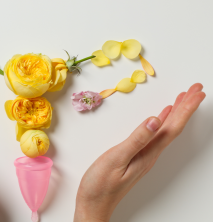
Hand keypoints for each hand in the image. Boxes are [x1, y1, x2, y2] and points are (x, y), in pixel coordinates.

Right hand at [74, 83, 205, 221]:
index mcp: (148, 153)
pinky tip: (161, 117)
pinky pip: (155, 135)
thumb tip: (155, 119)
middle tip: (196, 89)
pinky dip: (161, 122)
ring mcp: (144, 155)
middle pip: (174, 127)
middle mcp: (150, 154)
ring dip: (177, 113)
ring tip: (183, 98)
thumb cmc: (101, 184)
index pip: (172, 127)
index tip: (197, 92)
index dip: (186, 109)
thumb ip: (137, 139)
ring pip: (166, 130)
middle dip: (186, 107)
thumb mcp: (117, 159)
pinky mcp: (137, 156)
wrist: (93, 203)